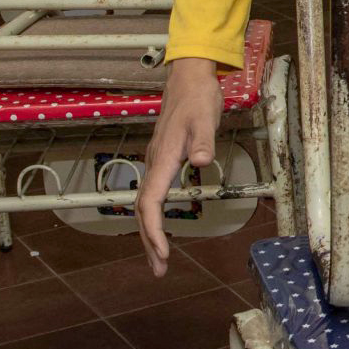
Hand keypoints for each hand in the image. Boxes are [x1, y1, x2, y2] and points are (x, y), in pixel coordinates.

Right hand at [135, 58, 221, 275]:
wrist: (188, 78)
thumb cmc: (197, 98)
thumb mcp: (205, 117)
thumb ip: (203, 140)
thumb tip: (201, 162)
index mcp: (162, 158)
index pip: (151, 202)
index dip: (154, 230)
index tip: (162, 252)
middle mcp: (154, 163)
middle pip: (143, 210)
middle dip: (149, 241)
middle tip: (159, 269)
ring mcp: (156, 161)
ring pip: (146, 203)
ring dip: (150, 232)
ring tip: (159, 257)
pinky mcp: (162, 159)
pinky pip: (152, 194)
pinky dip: (154, 216)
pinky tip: (160, 226)